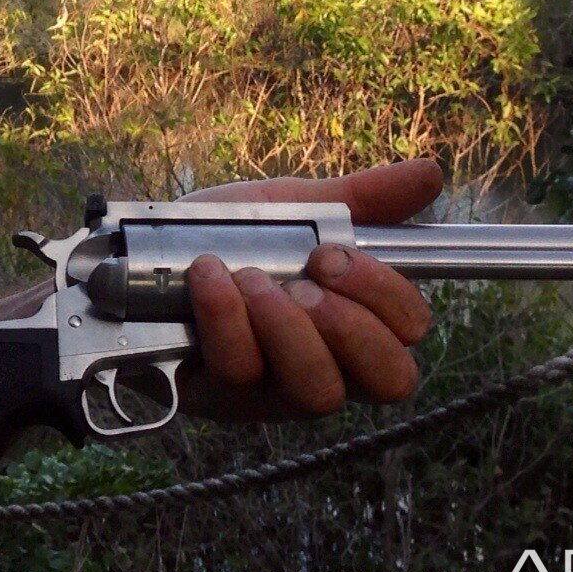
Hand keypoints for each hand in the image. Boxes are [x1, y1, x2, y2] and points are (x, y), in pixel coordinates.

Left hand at [177, 158, 440, 422]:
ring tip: (254, 281)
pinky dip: (226, 319)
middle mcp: (327, 365)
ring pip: (318, 391)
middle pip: (387, 380)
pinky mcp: (220, 398)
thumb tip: (431, 173)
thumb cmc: (232, 240)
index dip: (387, 295)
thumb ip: (362, 198)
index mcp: (354, 321)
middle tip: (307, 280)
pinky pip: (240, 374)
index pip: (410, 333)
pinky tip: (208, 279)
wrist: (141, 255)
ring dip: (289, 326)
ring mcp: (275, 391)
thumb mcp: (295, 209)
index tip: (334, 253)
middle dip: (353, 323)